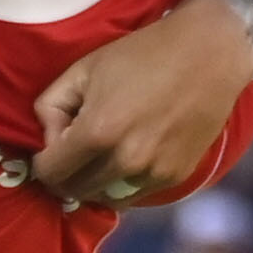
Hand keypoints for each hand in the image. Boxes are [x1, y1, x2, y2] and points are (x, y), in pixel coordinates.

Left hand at [30, 0, 252, 205]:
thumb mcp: (83, 69)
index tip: (51, 150)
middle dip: (66, 175)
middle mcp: (124, 161)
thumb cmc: (141, 55)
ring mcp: (152, 173)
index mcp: (97, 133)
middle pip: (74, 191)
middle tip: (73, 153)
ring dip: (94, 182)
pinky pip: (134, 194)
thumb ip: (50, 107)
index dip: (43, 162)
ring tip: (101, 154)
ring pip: (104, 198)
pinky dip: (123, 181)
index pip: (50, 174)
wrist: (209, 54)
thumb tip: (50, 140)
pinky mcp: (174, 177)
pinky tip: (129, 154)